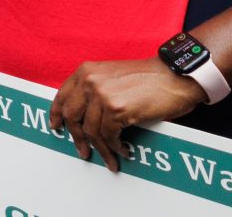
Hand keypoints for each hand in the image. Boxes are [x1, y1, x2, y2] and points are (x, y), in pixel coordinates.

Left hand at [49, 58, 204, 171]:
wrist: (175, 75)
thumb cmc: (149, 78)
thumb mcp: (112, 76)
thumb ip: (95, 89)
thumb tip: (84, 115)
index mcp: (86, 71)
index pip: (62, 96)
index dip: (56, 114)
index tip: (56, 126)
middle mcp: (90, 81)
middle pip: (72, 116)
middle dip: (77, 137)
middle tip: (82, 151)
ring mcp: (102, 95)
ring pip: (91, 130)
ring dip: (100, 149)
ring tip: (109, 158)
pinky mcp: (117, 109)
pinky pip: (109, 136)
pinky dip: (115, 147)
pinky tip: (123, 150)